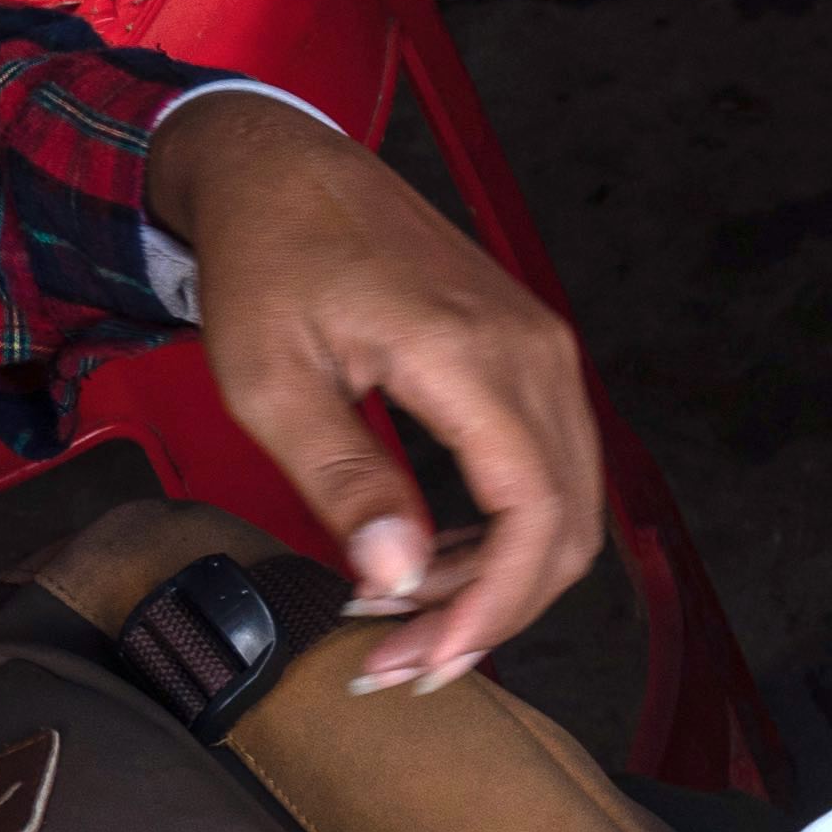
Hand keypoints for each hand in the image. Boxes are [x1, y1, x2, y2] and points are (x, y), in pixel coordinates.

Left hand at [154, 86, 608, 689]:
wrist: (279, 169)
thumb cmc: (266, 259)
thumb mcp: (271, 381)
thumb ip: (342, 481)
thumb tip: (395, 576)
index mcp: (470, 355)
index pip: (532, 514)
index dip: (492, 607)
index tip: (428, 660)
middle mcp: (530, 351)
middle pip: (565, 524)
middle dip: (493, 613)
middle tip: (404, 662)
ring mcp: (538, 349)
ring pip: (565, 503)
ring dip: (497, 579)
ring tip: (404, 617)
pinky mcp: (525, 353)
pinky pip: (547, 466)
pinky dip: (500, 532)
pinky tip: (430, 558)